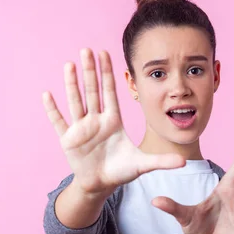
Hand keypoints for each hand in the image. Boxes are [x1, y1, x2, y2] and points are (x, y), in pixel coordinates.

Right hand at [42, 49, 185, 195]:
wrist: (100, 185)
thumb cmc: (121, 171)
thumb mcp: (142, 165)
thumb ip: (162, 161)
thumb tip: (185, 161)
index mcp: (112, 121)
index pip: (110, 92)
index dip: (107, 73)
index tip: (105, 53)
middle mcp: (96, 120)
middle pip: (92, 91)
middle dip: (89, 71)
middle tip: (86, 49)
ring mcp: (81, 129)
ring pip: (76, 102)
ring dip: (71, 84)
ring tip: (69, 65)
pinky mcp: (68, 140)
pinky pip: (59, 122)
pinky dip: (53, 110)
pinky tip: (47, 94)